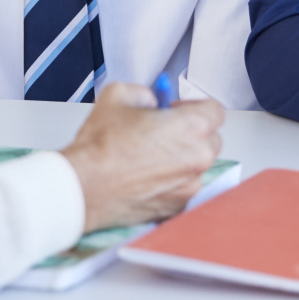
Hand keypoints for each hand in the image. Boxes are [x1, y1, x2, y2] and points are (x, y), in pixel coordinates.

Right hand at [61, 82, 223, 230]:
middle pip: (211, 138)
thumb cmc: (100, 147)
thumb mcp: (119, 95)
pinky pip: (184, 187)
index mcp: (191, 126)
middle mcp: (198, 157)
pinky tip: (147, 177)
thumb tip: (151, 101)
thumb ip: (145, 93)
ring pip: (197, 165)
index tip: (177, 110)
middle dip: (192, 133)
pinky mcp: (177, 206)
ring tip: (151, 157)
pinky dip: (172, 182)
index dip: (195, 107)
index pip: (215, 110)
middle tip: (164, 132)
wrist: (84, 186)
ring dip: (182, 159)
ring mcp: (190, 185)